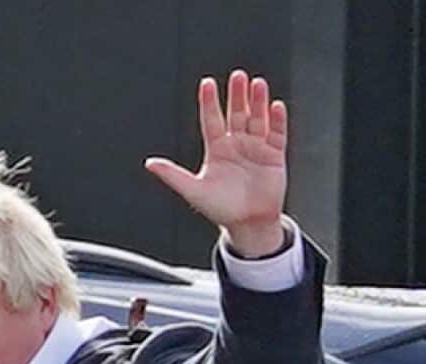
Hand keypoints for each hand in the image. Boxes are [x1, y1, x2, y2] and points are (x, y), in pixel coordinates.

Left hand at [145, 69, 286, 257]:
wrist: (248, 225)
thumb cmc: (220, 208)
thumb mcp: (192, 190)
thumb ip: (172, 175)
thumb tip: (149, 163)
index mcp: (216, 149)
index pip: (211, 120)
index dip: (209, 102)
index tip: (207, 83)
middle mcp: (236, 144)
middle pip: (236, 114)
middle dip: (237, 95)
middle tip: (237, 76)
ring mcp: (256, 148)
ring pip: (256, 119)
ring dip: (257, 102)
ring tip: (257, 84)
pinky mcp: (274, 156)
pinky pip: (276, 134)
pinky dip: (276, 120)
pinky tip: (275, 106)